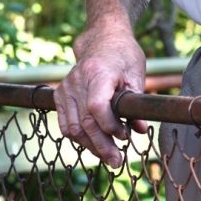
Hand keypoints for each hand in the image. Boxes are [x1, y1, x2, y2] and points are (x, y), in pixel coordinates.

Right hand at [55, 22, 147, 168]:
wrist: (102, 40)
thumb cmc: (123, 56)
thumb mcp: (136, 74)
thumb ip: (136, 103)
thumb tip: (140, 130)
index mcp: (98, 71)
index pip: (96, 106)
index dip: (109, 126)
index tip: (125, 135)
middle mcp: (77, 80)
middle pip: (84, 121)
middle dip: (101, 145)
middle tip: (117, 161)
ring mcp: (66, 87)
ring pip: (72, 128)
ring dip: (90, 146)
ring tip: (108, 155)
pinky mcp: (60, 94)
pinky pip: (65, 124)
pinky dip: (79, 138)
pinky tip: (94, 144)